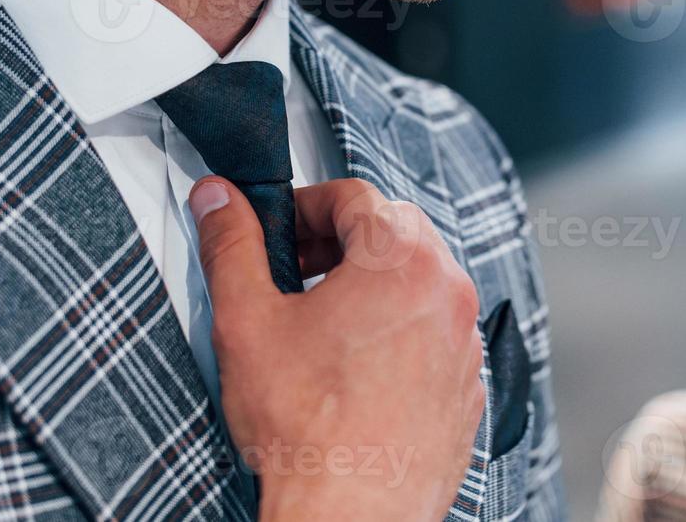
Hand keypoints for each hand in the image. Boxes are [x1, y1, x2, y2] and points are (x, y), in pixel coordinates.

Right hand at [189, 176, 484, 521]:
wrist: (350, 517)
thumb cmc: (308, 433)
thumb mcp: (248, 322)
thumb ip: (231, 246)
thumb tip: (219, 201)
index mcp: (402, 261)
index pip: (354, 196)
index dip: (305, 206)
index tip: (281, 230)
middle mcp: (447, 293)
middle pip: (395, 231)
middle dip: (342, 240)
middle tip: (299, 270)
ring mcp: (463, 342)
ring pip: (420, 281)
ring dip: (373, 284)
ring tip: (322, 320)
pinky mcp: (466, 385)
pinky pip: (436, 332)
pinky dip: (400, 330)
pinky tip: (356, 364)